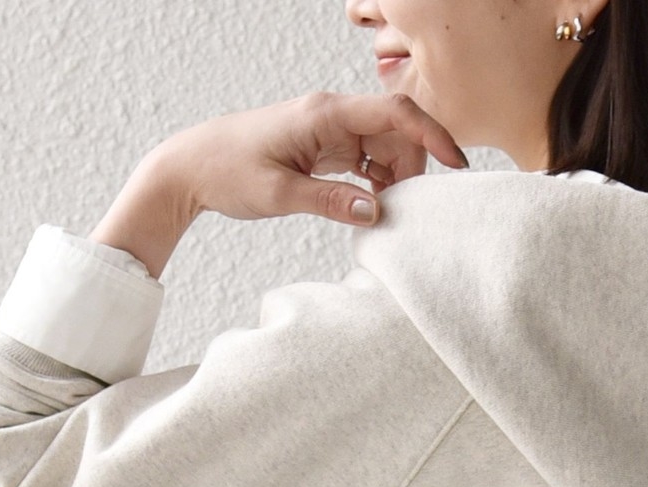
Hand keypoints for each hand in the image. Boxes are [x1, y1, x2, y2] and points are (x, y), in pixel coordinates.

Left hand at [154, 91, 468, 230]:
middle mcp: (332, 116)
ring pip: (385, 148)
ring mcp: (329, 131)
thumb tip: (376, 212)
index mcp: (325, 114)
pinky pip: (367, 160)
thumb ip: (330, 201)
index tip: (456, 166)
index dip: (432, 135)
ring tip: (391, 213)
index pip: (395, 112)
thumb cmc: (226, 171)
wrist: (191, 168)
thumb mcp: (278, 194)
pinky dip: (378, 183)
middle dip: (415, 169)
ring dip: (397, 179)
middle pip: (397, 133)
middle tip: (412, 210)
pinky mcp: (324, 149)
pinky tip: (373, 206)